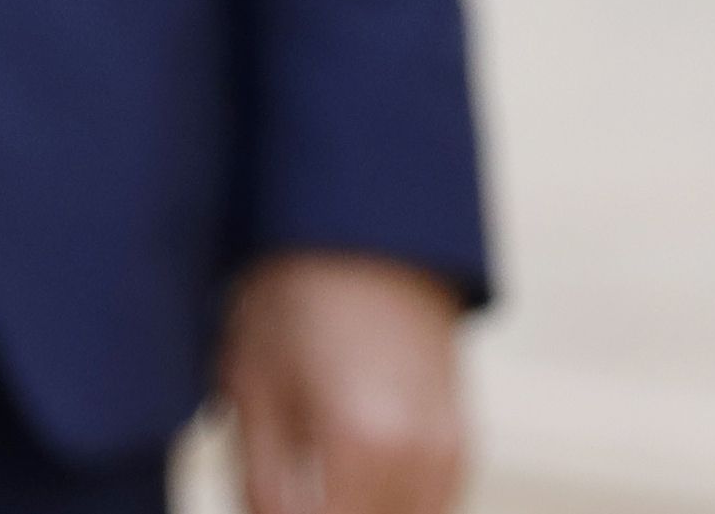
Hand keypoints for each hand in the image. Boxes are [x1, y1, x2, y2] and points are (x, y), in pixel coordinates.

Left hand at [218, 250, 467, 513]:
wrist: (362, 228)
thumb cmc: (290, 292)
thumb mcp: (251, 386)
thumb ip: (262, 485)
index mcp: (366, 447)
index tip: (265, 503)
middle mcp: (426, 461)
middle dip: (319, 511)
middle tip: (281, 489)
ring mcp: (454, 455)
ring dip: (353, 507)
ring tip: (306, 478)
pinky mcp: (463, 444)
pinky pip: (425, 504)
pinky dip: (381, 502)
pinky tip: (338, 474)